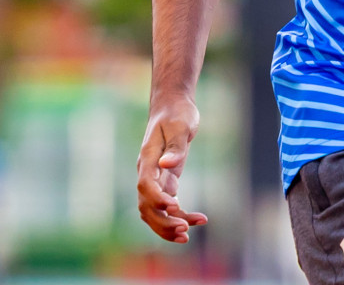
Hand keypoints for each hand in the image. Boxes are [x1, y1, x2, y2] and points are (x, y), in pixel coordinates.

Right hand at [136, 93, 207, 242]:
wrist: (173, 106)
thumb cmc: (177, 113)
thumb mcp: (181, 125)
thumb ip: (176, 146)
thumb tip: (167, 165)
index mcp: (148, 158)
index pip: (145, 185)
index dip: (157, 199)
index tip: (175, 206)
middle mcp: (148, 171)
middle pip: (146, 206)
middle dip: (162, 222)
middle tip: (184, 231)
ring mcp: (155, 178)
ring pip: (154, 211)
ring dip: (167, 226)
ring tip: (187, 236)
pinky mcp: (166, 180)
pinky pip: (168, 205)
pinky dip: (179, 215)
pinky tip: (198, 220)